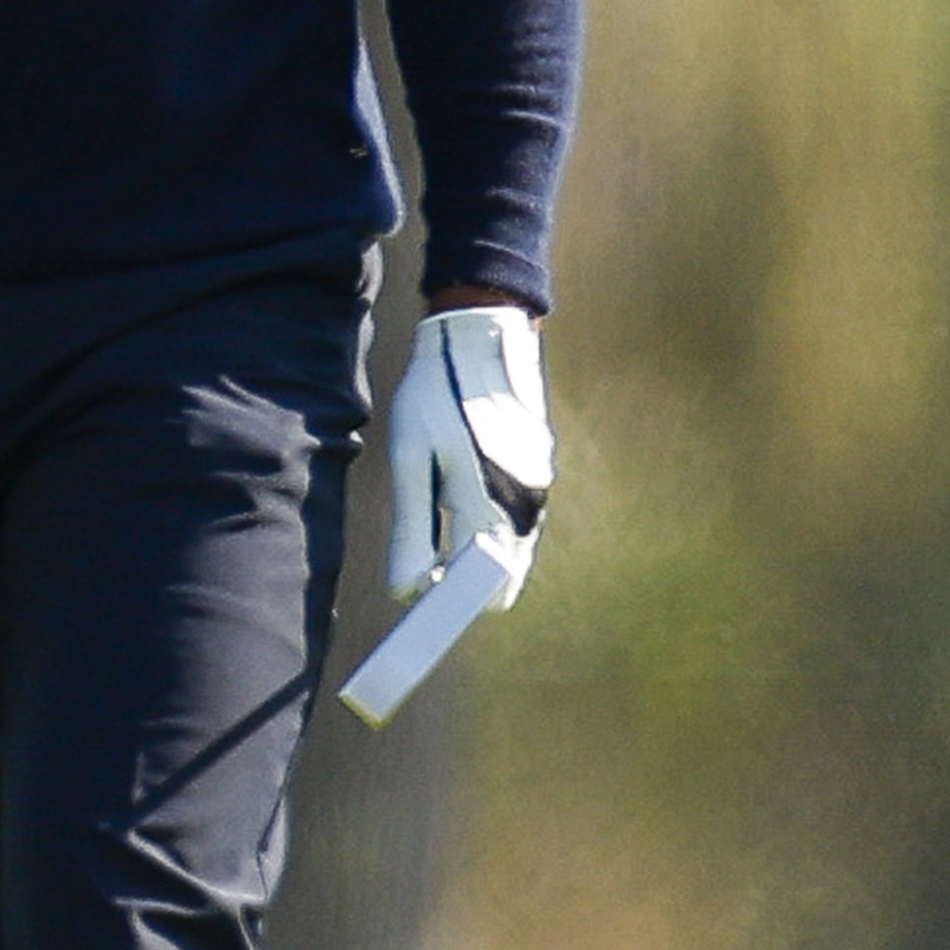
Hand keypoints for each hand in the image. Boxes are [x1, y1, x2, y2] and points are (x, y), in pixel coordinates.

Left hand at [381, 298, 552, 602]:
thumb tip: (408, 589)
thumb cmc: (435, 398)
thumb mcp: (411, 461)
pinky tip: (461, 498)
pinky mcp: (541, 466)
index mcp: (495, 506)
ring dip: (479, 549)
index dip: (455, 607)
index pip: (487, 590)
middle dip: (467, 581)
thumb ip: (412, 528)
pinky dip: (492, 523)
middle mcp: (529, 502)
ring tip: (437, 530)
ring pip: (514, 544)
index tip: (422, 612)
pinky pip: (520, 515)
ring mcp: (540, 483)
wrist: (480, 336)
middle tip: (422, 567)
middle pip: (504, 573)